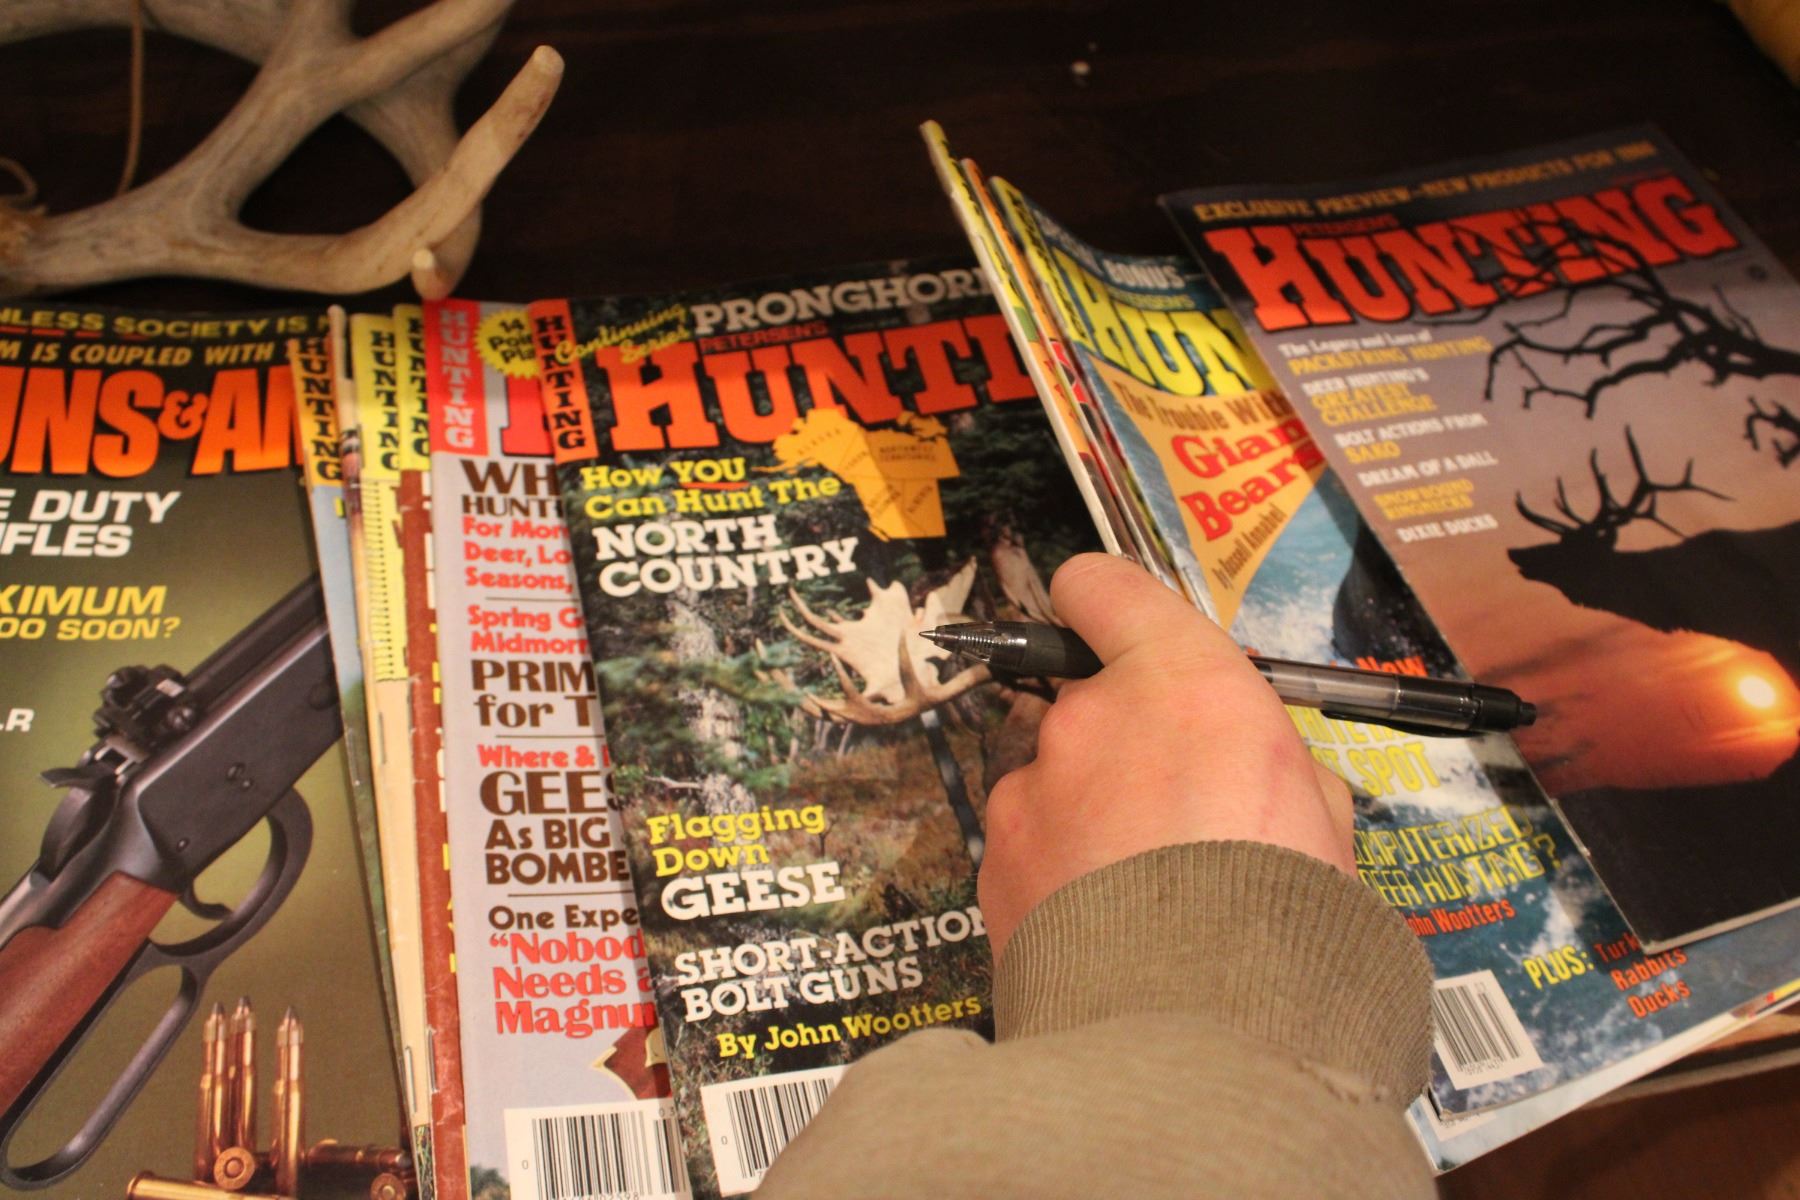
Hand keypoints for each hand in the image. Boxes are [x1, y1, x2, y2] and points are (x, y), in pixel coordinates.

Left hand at [978, 553, 1353, 959]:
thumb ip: (1271, 764)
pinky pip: (1029, 844)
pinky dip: (1056, 872)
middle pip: (1090, 701)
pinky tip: (1104, 927)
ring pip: (1057, 779)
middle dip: (1124, 745)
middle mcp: (1093, 717)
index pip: (1105, 587)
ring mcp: (1033, 786)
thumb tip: (1257, 768)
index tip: (1115, 628)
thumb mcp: (1321, 818)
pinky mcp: (995, 856)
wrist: (1198, 1033)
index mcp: (1185, 683)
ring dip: (1087, 814)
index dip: (1106, 604)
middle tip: (1176, 816)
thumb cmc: (1283, 918)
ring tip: (1143, 892)